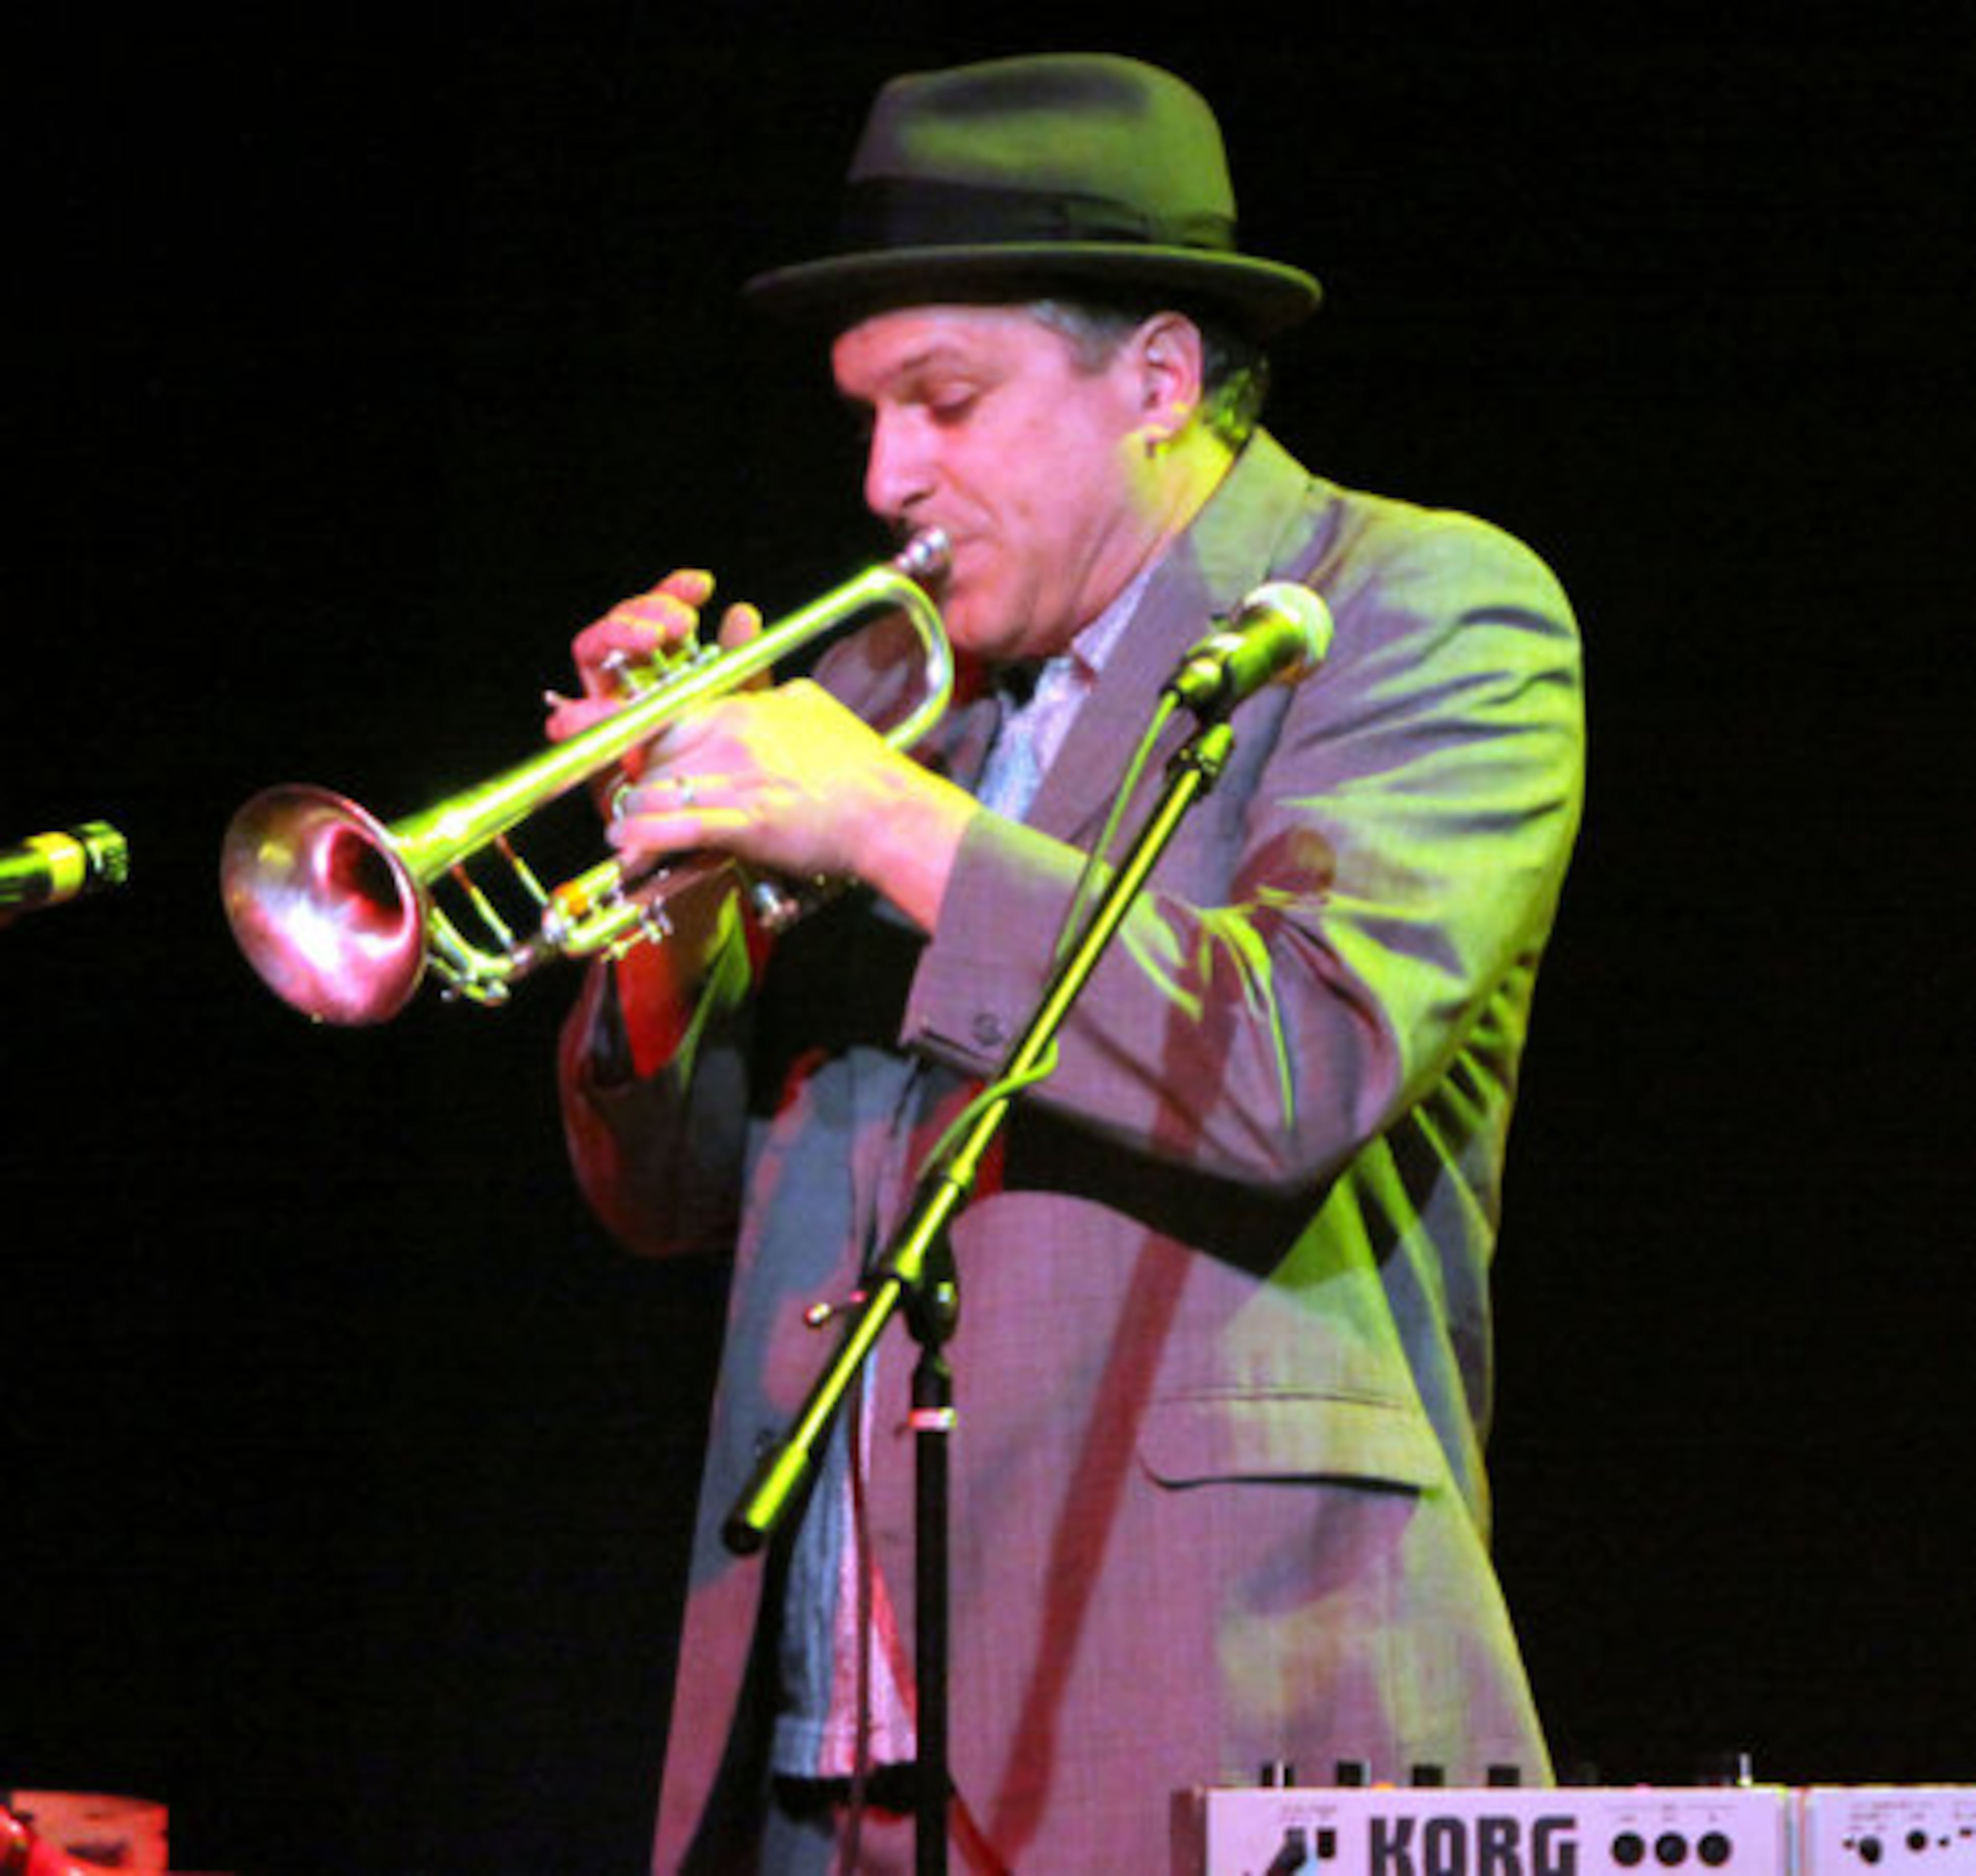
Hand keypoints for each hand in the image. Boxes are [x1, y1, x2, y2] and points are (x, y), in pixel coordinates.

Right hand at [544, 570, 762, 769]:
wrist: (707, 825)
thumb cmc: (722, 766)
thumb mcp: (739, 714)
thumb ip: (740, 667)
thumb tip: (742, 614)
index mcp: (667, 666)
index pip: (660, 616)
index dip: (674, 593)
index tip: (702, 586)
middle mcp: (632, 680)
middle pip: (623, 625)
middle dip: (646, 611)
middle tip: (677, 622)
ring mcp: (606, 706)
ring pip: (594, 652)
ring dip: (616, 635)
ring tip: (648, 639)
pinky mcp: (589, 742)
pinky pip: (573, 718)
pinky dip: (578, 712)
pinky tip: (586, 708)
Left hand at [610, 679, 977, 933]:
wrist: (889, 811)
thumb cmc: (859, 766)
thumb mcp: (813, 708)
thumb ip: (776, 694)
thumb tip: (769, 690)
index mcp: (742, 708)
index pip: (665, 714)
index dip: (632, 735)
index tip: (608, 744)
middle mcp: (730, 738)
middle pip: (653, 755)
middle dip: (637, 783)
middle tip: (629, 805)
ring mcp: (736, 779)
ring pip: (657, 792)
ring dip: (633, 817)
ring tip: (621, 836)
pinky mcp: (745, 822)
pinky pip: (678, 828)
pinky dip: (645, 840)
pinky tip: (627, 850)